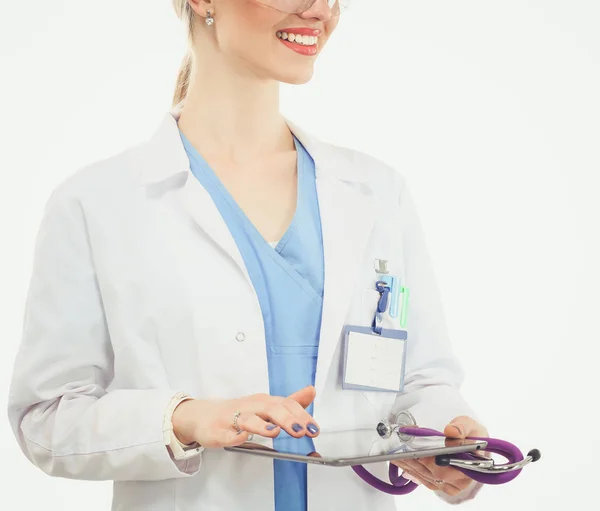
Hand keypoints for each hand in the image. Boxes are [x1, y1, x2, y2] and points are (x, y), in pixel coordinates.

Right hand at [172, 385, 319, 447]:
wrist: (204, 416)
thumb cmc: (240, 411)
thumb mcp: (267, 405)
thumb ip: (290, 401)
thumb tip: (311, 391)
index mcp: (264, 402)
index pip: (286, 405)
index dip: (301, 415)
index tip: (314, 428)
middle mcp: (251, 407)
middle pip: (270, 409)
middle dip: (286, 419)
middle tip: (301, 431)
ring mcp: (234, 418)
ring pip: (248, 419)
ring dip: (261, 425)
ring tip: (274, 432)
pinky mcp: (218, 431)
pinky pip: (226, 434)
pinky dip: (234, 436)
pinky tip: (241, 438)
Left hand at [392, 416, 488, 496]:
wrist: (475, 447)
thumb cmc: (473, 437)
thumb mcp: (471, 426)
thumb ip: (462, 427)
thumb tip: (451, 431)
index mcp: (472, 466)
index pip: (446, 464)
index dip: (429, 458)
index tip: (414, 450)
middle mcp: (461, 479)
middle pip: (433, 472)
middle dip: (414, 460)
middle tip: (397, 450)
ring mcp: (451, 485)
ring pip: (426, 476)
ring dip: (409, 465)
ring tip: (395, 455)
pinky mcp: (443, 486)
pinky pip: (425, 480)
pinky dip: (412, 471)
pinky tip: (403, 463)